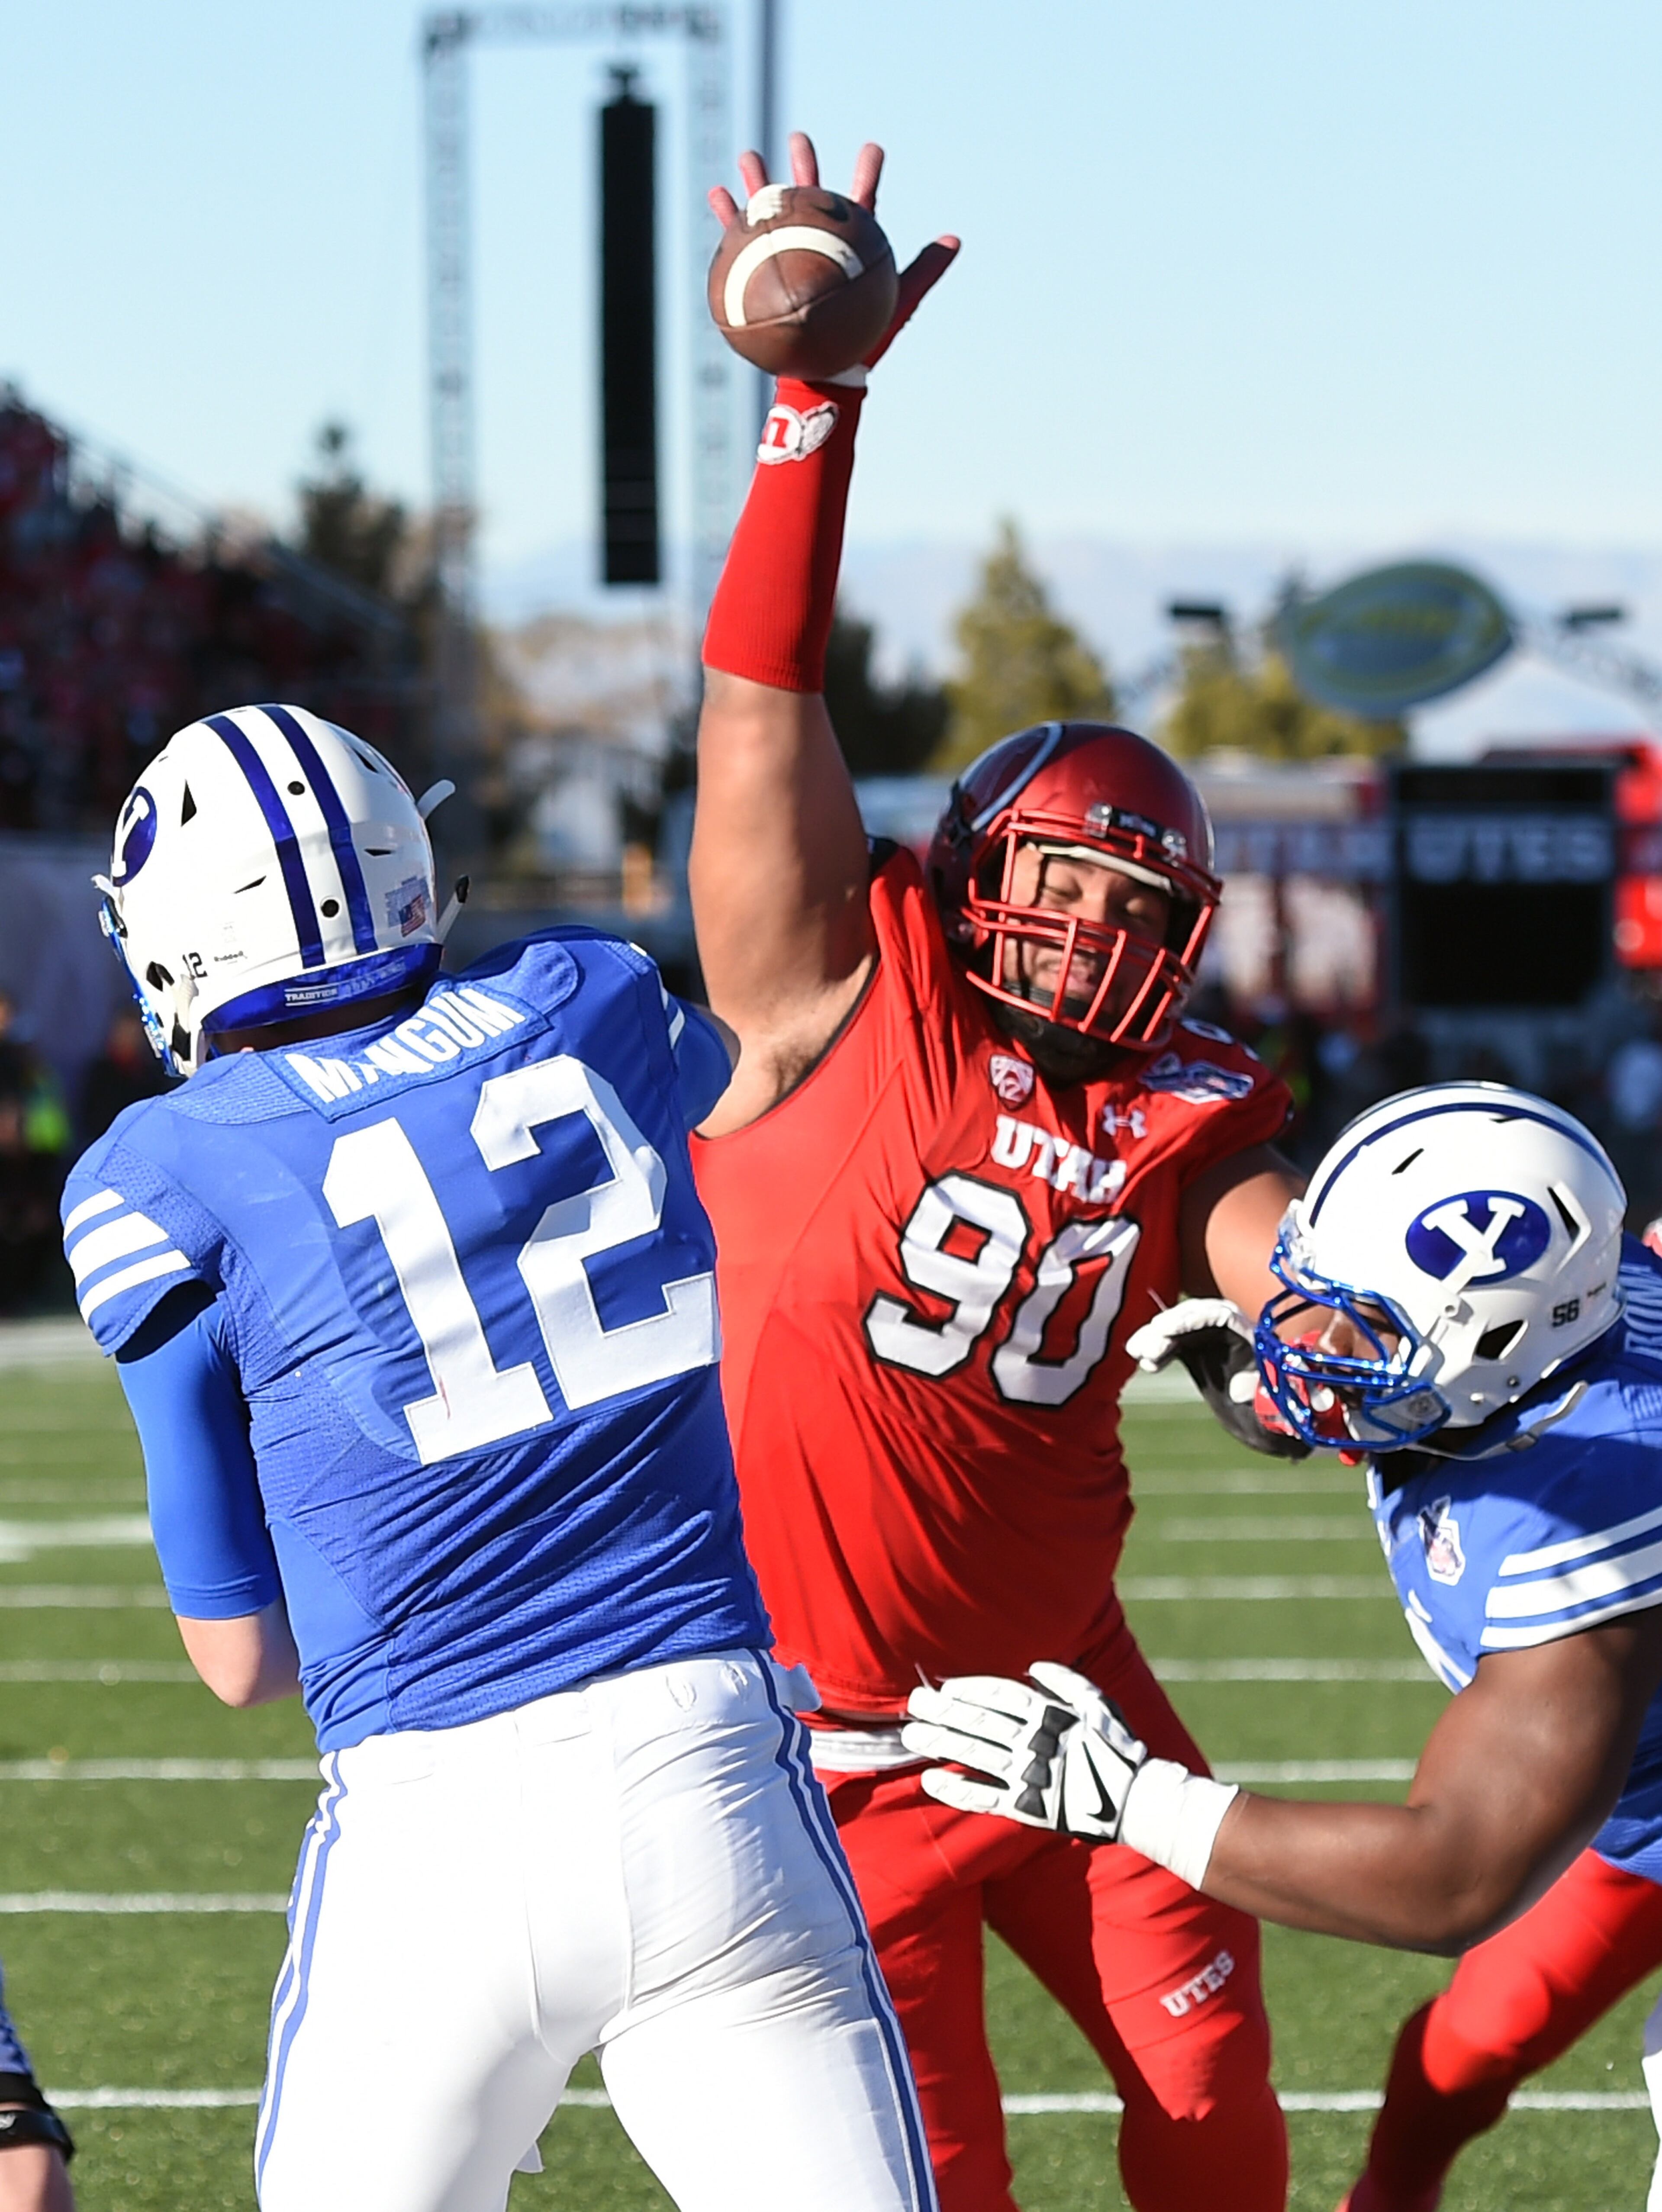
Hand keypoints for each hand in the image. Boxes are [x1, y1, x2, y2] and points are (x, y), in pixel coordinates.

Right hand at [709, 131, 959, 371]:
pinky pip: (743, 243)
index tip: (873, 148)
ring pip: (774, 213)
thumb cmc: (863, 341)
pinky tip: (718, 195)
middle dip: (806, 167)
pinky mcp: (764, 275)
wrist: (826, 374)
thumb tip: (955, 239)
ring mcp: (791, 258)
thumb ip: (925, 269)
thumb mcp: (899, 301)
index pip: (863, 203)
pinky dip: (730, 218)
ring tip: (750, 157)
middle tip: (800, 138)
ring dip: (761, 184)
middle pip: (813, 198)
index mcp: (851, 246)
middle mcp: (820, 247)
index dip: (868, 174)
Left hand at [902, 1661, 1147, 1840]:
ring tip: (911, 1736)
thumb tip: (1034, 1666)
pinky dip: (955, 1789)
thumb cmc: (1118, 1748)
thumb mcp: (1099, 1704)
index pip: (999, 1695)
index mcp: (1049, 1715)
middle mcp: (1033, 1743)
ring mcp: (1027, 1775)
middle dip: (943, 1711)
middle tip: (914, 1704)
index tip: (945, 1685)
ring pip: (974, 1755)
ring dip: (939, 1744)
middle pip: (978, 1722)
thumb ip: (1067, 1682)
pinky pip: (983, 1797)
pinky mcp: (1025, 1807)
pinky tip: (930, 1782)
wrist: (1136, 1802)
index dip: (969, 1689)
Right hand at [1126, 1299, 1311, 1460]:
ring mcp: (1215, 1341)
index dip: (1193, 1319)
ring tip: (1136, 1352)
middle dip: (1169, 1327)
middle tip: (1144, 1348)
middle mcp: (1234, 1333)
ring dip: (1158, 1336)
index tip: (1166, 1330)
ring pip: (1183, 1328)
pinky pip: (1177, 1343)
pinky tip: (1147, 1362)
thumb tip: (1240, 1389)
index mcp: (1255, 1338)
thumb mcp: (1277, 1409)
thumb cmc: (1281, 1414)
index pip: (1221, 1315)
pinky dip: (1160, 1349)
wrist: (1275, 1424)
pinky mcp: (1201, 1352)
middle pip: (1197, 1316)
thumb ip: (1262, 1397)